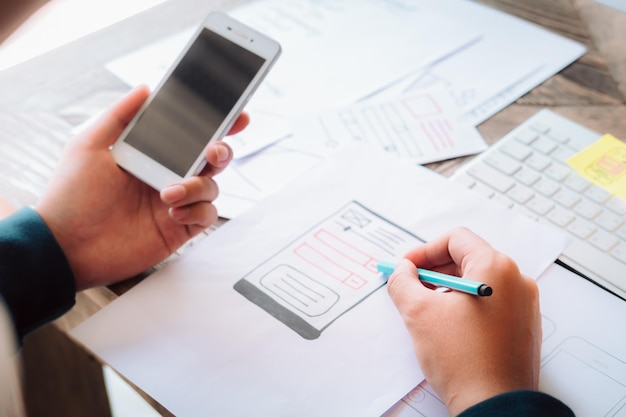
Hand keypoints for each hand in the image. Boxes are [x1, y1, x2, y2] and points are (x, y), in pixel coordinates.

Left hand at [35, 86, 248, 289]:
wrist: (67, 245)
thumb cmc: (72, 195)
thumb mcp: (89, 145)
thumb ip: (119, 115)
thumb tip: (145, 88)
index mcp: (151, 154)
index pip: (190, 134)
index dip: (216, 125)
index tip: (235, 116)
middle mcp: (168, 175)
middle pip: (211, 158)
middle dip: (221, 151)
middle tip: (212, 152)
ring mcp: (176, 202)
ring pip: (211, 186)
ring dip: (197, 186)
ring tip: (168, 194)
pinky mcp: (179, 228)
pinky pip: (206, 215)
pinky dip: (196, 210)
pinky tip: (172, 212)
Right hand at [387, 227, 541, 415]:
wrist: (494, 405)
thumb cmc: (462, 360)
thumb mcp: (419, 313)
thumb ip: (403, 282)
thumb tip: (402, 270)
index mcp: (496, 268)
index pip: (456, 239)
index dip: (424, 250)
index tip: (407, 267)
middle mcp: (517, 281)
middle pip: (468, 259)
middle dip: (434, 270)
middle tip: (410, 286)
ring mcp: (524, 305)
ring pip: (479, 282)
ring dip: (448, 288)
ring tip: (426, 308)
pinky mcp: (523, 326)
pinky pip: (491, 302)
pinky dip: (466, 305)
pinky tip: (448, 325)